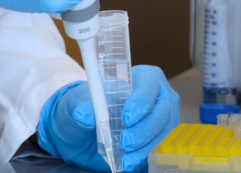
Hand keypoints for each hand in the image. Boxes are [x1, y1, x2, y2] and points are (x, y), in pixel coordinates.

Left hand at [36, 66, 180, 171]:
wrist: (84, 127)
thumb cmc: (88, 103)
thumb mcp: (79, 100)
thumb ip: (82, 104)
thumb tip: (83, 113)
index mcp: (142, 77)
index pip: (148, 86)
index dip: (141, 101)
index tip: (126, 118)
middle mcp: (157, 97)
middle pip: (161, 112)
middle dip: (144, 129)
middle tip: (126, 141)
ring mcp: (159, 119)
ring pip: (160, 132)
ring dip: (144, 146)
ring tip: (126, 158)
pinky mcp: (155, 139)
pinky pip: (154, 148)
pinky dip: (141, 157)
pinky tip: (128, 163)